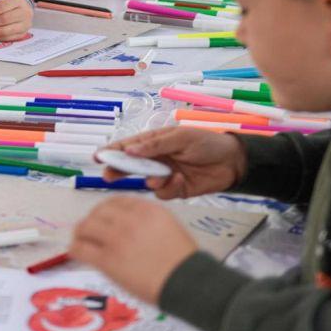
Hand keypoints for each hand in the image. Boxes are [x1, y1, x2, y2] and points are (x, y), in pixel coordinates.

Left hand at [69, 197, 197, 304]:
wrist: (188, 283)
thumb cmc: (184, 262)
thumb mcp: (170, 227)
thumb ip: (146, 221)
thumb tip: (124, 224)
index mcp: (147, 209)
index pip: (117, 201)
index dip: (107, 210)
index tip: (104, 218)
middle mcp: (130, 219)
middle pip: (99, 211)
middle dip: (93, 219)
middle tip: (89, 230)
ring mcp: (117, 238)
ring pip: (85, 226)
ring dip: (80, 232)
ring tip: (80, 240)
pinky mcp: (108, 259)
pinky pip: (81, 248)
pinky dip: (75, 248)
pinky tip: (77, 252)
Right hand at [100, 126, 245, 198]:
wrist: (232, 162)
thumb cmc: (207, 143)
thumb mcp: (181, 137)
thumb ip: (156, 145)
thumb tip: (131, 150)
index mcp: (154, 142)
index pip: (128, 146)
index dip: (111, 151)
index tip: (97, 156)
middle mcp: (156, 159)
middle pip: (130, 166)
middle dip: (118, 170)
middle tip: (109, 175)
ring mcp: (164, 175)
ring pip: (145, 182)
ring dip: (152, 179)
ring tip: (163, 176)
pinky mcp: (175, 189)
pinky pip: (162, 193)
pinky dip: (170, 188)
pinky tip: (181, 180)